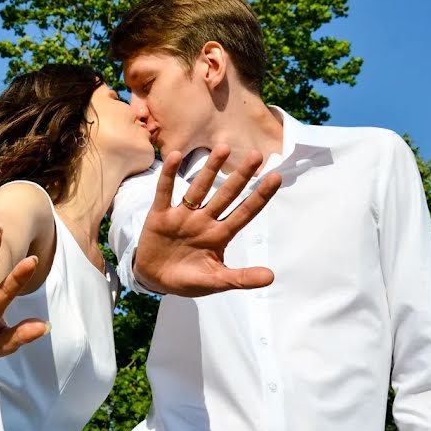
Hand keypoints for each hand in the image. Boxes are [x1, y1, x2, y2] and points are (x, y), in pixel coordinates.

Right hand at [133, 145, 282, 296]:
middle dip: (241, 176)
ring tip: (223, 148)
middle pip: (225, 195)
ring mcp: (182, 216)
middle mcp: (203, 221)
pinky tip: (175, 155)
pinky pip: (165, 192)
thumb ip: (241, 278)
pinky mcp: (159, 216)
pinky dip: (168, 175)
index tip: (276, 178)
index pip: (244, 213)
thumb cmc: (188, 280)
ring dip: (210, 169)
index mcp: (219, 236)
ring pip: (198, 188)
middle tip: (256, 155)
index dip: (259, 196)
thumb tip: (271, 277)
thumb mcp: (216, 281)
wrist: (155, 280)